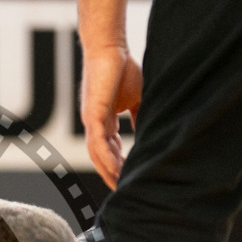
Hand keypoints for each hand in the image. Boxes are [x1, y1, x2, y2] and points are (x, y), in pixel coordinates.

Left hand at [80, 47, 142, 188]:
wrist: (111, 49)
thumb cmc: (123, 70)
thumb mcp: (136, 99)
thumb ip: (140, 117)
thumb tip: (149, 133)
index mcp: (106, 122)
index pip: (112, 150)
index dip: (120, 166)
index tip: (131, 179)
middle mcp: (96, 125)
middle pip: (102, 157)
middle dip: (113, 175)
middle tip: (125, 192)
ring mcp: (92, 121)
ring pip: (97, 154)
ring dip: (108, 172)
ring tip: (120, 187)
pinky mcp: (92, 114)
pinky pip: (97, 142)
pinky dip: (105, 158)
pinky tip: (114, 170)